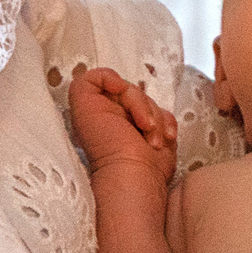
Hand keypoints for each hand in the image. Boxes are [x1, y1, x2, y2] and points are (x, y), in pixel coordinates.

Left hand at [71, 66, 176, 187]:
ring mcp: (136, 122)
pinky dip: (167, 127)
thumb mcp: (84, 107)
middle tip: (142, 127)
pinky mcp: (157, 131)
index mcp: (96, 107)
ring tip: (152, 143)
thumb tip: (115, 79)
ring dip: (155, 122)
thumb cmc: (108, 145)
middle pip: (133, 89)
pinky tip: (163, 142)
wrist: (135, 174)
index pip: (109, 79)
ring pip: (152, 102)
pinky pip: (167, 115)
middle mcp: (114, 113)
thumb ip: (85, 83)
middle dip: (141, 107)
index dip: (117, 84)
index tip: (120, 94)